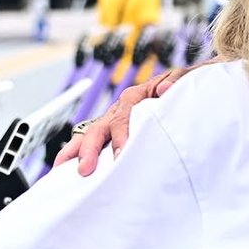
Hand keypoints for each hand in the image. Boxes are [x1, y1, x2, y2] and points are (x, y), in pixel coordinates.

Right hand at [54, 67, 194, 173]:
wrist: (188, 89)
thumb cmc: (184, 86)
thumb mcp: (184, 79)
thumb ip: (177, 80)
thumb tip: (165, 89)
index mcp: (136, 96)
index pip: (124, 117)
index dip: (121, 136)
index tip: (120, 155)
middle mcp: (121, 108)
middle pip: (101, 127)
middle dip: (91, 149)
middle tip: (85, 169)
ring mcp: (115, 120)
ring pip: (91, 134)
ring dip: (76, 151)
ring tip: (61, 169)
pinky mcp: (116, 132)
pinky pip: (96, 142)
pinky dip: (80, 153)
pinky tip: (68, 169)